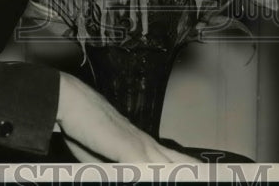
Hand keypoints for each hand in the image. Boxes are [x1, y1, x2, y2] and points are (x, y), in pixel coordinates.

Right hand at [55, 73, 197, 163]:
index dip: (185, 167)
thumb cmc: (80, 126)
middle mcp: (144, 143)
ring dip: (183, 173)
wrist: (67, 100)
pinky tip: (170, 178)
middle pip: (178, 161)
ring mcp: (138, 144)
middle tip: (211, 176)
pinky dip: (158, 176)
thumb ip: (114, 170)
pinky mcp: (128, 148)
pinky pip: (147, 168)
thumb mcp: (98, 158)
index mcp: (140, 144)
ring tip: (201, 176)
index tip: (200, 172)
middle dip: (192, 171)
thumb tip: (125, 174)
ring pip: (169, 164)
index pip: (170, 160)